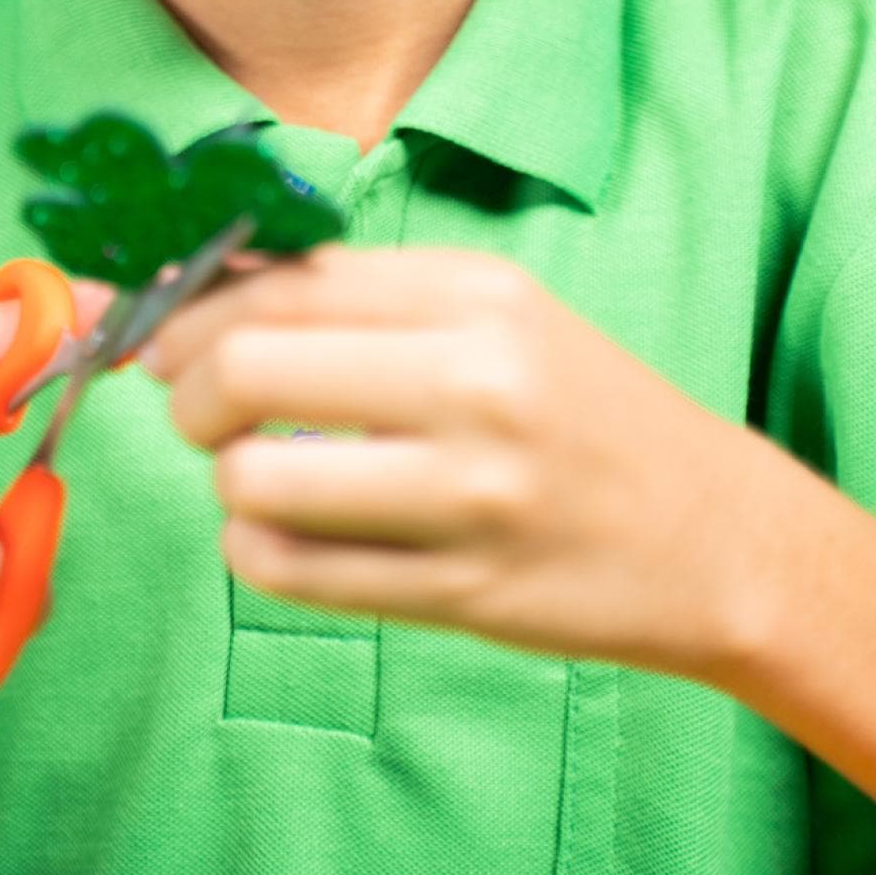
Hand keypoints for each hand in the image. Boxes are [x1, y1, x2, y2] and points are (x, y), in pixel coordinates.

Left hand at [139, 243, 792, 682]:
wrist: (715, 534)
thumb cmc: (581, 408)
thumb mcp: (494, 314)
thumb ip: (359, 296)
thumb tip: (201, 290)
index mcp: (475, 295)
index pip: (283, 281)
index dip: (190, 307)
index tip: (160, 328)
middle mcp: (474, 382)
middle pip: (249, 368)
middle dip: (189, 392)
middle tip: (200, 409)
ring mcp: (470, 495)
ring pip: (255, 480)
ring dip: (227, 479)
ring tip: (259, 475)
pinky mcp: (463, 593)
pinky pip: (293, 574)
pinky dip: (255, 552)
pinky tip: (281, 535)